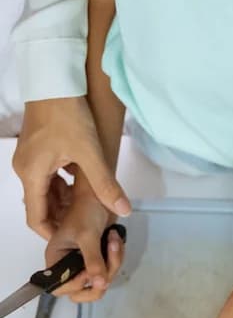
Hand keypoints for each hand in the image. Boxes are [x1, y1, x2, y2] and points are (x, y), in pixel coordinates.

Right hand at [13, 97, 130, 239]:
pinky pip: (46, 175)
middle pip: (40, 205)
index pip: (36, 218)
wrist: (55, 78)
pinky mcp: (36, 148)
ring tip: (89, 203)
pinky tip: (83, 179)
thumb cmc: (68, 113)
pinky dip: (62, 183)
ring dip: (64, 199)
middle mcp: (25, 169)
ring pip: (45, 190)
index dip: (54, 233)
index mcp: (32, 175)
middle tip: (87, 221)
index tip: (73, 238)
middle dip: (63, 216)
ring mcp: (29, 158)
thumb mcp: (89, 152)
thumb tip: (123, 210)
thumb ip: (105, 184)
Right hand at [46, 191, 124, 302]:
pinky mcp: (99, 257)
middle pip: (80, 291)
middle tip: (108, 264)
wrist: (101, 195)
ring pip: (100, 281)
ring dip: (112, 263)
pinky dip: (116, 258)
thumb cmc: (86, 210)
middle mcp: (67, 263)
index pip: (59, 287)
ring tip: (114, 241)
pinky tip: (116, 239)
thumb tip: (101, 285)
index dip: (76, 285)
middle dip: (99, 279)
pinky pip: (109, 269)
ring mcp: (84, 261)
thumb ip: (93, 261)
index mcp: (56, 258)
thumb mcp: (88, 236)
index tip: (89, 270)